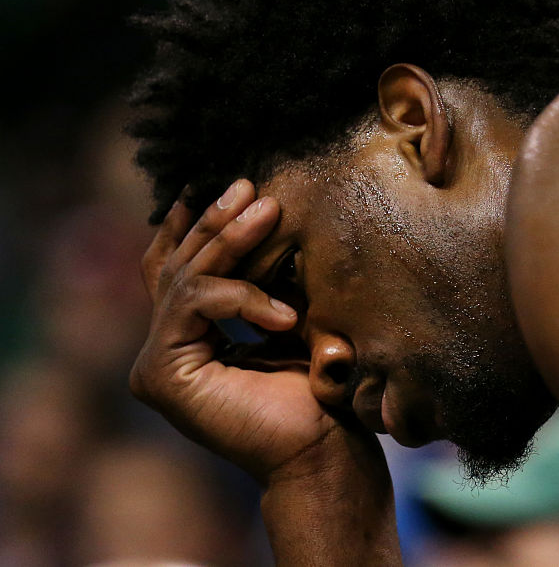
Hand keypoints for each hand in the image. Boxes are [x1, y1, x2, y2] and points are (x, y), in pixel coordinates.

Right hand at [130, 180, 386, 487]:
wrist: (325, 450)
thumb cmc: (319, 390)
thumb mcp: (288, 317)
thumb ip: (262, 280)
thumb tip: (260, 210)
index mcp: (190, 339)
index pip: (176, 271)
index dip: (191, 225)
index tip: (218, 184)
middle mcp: (165, 350)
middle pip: (179, 268)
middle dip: (216, 223)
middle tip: (252, 187)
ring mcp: (156, 364)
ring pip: (185, 280)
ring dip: (230, 241)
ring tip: (271, 213)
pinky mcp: (161, 376)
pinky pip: (193, 306)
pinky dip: (241, 298)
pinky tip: (285, 314)